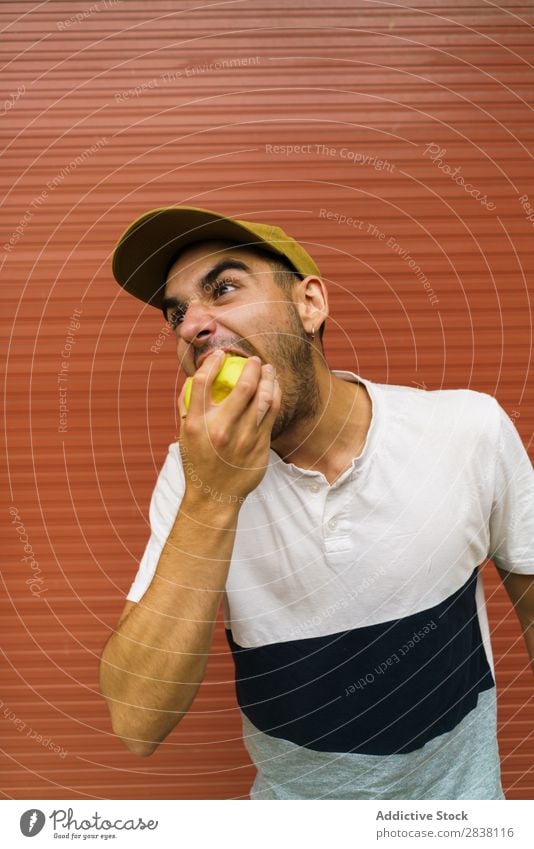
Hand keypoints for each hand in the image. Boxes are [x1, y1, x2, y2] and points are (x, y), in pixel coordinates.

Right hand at [177, 350, 280, 505]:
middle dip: (251, 367)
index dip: (212, 363)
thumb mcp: (185, 434)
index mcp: (198, 424)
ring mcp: (244, 439)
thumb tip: (194, 376)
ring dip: (268, 379)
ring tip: (268, 369)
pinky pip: (272, 414)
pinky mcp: (260, 446)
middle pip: (243, 387)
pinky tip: (274, 388)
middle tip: (254, 359)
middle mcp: (221, 430)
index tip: (220, 355)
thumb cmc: (198, 460)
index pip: (202, 383)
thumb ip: (187, 405)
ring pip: (263, 399)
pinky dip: (275, 396)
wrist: (214, 495)